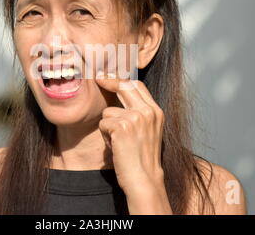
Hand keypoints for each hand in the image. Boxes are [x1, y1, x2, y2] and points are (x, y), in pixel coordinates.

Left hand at [95, 71, 171, 213]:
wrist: (144, 180)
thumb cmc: (142, 158)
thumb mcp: (147, 131)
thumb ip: (138, 113)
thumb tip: (120, 94)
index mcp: (156, 111)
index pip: (138, 85)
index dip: (121, 79)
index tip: (109, 75)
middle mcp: (148, 111)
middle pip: (124, 86)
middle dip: (108, 81)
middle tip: (97, 78)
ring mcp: (136, 117)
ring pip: (108, 111)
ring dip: (108, 127)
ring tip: (119, 143)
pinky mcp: (122, 126)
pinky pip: (103, 124)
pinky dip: (105, 137)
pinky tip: (116, 148)